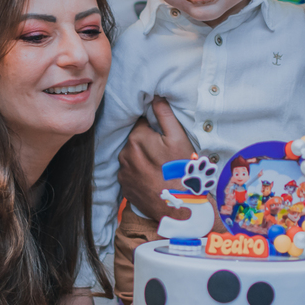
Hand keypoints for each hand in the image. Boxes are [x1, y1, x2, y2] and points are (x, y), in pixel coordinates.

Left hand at [117, 96, 194, 218]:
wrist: (178, 207)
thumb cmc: (181, 171)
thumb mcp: (179, 139)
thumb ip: (165, 115)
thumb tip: (155, 97)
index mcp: (137, 139)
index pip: (141, 124)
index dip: (154, 129)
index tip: (163, 139)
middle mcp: (125, 154)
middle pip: (135, 141)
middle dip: (147, 144)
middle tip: (163, 155)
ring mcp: (123, 172)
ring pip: (132, 157)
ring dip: (141, 158)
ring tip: (158, 168)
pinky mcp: (124, 186)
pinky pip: (129, 173)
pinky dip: (138, 173)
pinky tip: (151, 178)